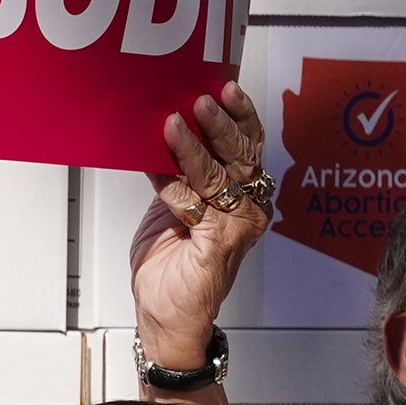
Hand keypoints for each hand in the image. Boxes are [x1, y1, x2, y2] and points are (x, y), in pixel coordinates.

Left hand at [133, 81, 273, 373]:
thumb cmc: (173, 266)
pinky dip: (171, 179)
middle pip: (242, 155)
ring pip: (219, 175)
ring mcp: (235, 227)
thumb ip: (181, 175)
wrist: (168, 318)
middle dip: (221, 123)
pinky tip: (155, 161)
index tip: (225, 86)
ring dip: (195, 146)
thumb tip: (164, 132)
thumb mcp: (175, 208)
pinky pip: (192, 202)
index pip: (250, 146)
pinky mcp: (216, 244)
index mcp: (246, 196)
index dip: (241, 115)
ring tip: (175, 122)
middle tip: (201, 98)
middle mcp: (249, 209)